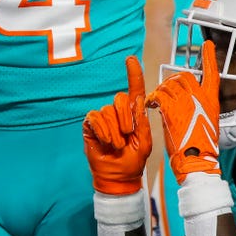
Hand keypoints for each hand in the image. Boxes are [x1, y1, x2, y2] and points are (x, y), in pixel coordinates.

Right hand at [83, 56, 151, 194]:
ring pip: (108, 111)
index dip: (133, 73)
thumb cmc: (133, 160)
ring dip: (114, 132)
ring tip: (116, 145)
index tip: (130, 59)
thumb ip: (141, 120)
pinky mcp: (91, 124)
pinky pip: (95, 118)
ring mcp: (104, 117)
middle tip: (126, 138)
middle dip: (125, 120)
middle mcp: (118, 112)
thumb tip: (136, 99)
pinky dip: (102, 131)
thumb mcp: (144, 141)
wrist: (119, 176)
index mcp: (134, 114)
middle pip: (120, 99)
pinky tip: (105, 142)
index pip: (134, 89)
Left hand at [146, 40, 219, 183]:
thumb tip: (191, 104)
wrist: (195, 160)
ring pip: (169, 84)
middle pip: (184, 76)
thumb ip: (200, 108)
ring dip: (160, 91)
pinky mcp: (172, 108)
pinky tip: (152, 105)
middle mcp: (200, 97)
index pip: (212, 73)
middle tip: (166, 92)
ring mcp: (186, 101)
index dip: (209, 58)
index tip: (208, 46)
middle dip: (172, 82)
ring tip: (157, 102)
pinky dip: (153, 98)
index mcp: (211, 100)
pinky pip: (159, 94)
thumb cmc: (201, 148)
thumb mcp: (208, 123)